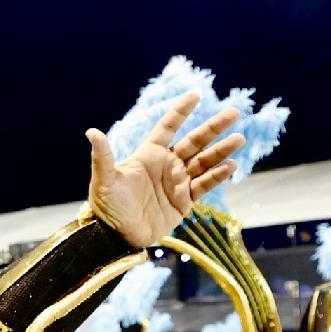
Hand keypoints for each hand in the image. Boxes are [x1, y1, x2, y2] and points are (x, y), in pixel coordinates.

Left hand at [86, 93, 244, 246]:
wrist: (117, 236)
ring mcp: (177, 182)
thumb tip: (91, 132)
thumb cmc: (107, 206)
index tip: (196, 95)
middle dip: (213, 127)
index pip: (168, 127)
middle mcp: (166, 165)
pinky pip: (204, 185)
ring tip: (239, 138)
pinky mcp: (184, 201)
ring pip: (204, 162)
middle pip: (194, 141)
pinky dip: (217, 176)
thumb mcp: (105, 180)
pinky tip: (231, 166)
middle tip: (234, 112)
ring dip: (222, 150)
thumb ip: (103, 156)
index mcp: (148, 155)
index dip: (181, 112)